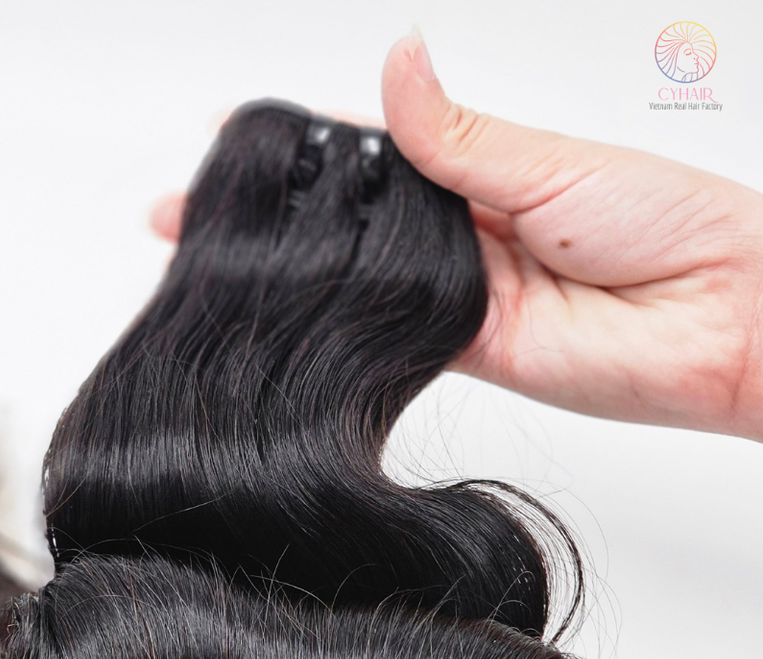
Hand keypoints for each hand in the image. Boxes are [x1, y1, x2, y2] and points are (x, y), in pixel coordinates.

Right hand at [149, 34, 762, 441]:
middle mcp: (456, 233)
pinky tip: (286, 303)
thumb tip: (397, 68)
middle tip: (188, 214)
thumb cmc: (666, 224)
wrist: (718, 320)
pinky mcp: (459, 350)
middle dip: (269, 217)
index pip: (368, 154)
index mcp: (478, 169)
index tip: (231, 139)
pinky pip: (387, 330)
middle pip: (344, 220)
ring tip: (213, 256)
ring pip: (354, 277)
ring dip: (291, 269)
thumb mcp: (550, 161)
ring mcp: (451, 295)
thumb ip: (459, 139)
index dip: (300, 149)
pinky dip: (340, 316)